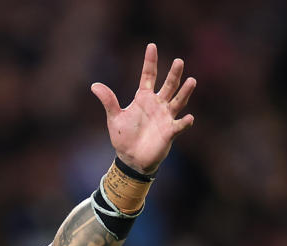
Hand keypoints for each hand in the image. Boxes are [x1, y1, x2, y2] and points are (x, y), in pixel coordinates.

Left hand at [91, 43, 195, 173]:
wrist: (130, 158)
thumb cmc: (124, 137)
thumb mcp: (114, 117)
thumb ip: (108, 101)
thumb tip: (94, 85)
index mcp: (143, 98)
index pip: (148, 75)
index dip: (150, 62)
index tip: (151, 46)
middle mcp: (158, 104)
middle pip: (168, 85)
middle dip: (174, 74)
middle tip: (178, 61)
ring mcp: (166, 117)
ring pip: (178, 101)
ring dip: (185, 92)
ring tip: (191, 80)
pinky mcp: (170, 132)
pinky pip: (179, 125)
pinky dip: (184, 122)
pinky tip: (188, 118)